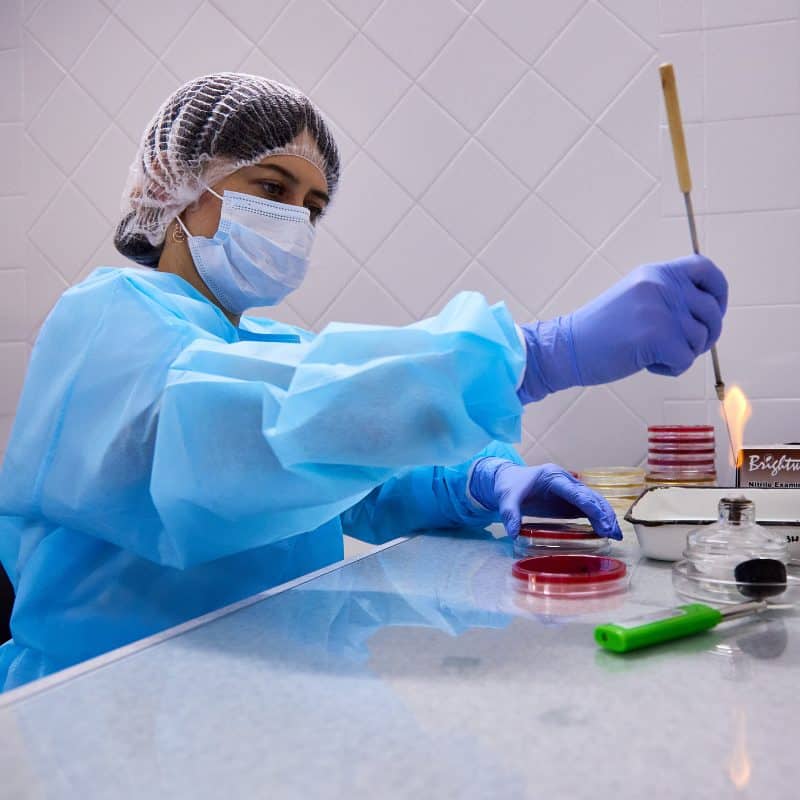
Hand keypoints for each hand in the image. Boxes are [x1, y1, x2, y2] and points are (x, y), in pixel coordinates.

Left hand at [469, 458, 621, 539]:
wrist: (506, 480)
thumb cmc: (508, 486)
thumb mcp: (506, 499)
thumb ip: (510, 514)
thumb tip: (513, 533)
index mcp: (552, 477)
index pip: (577, 493)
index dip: (591, 508)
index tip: (602, 524)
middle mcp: (565, 481)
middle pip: (590, 496)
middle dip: (604, 514)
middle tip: (613, 534)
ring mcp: (569, 489)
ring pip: (593, 501)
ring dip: (605, 516)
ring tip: (615, 535)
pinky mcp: (568, 499)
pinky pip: (587, 508)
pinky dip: (598, 518)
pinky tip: (605, 531)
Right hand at [517, 255, 727, 401]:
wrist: (566, 348)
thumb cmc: (598, 331)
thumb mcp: (634, 297)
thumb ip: (666, 296)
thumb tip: (707, 311)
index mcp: (655, 273)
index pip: (707, 269)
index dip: (719, 292)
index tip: (712, 312)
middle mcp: (661, 286)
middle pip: (711, 311)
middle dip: (705, 335)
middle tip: (681, 346)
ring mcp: (660, 311)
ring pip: (700, 339)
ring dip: (682, 354)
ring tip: (653, 354)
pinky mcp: (657, 337)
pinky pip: (686, 360)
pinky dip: (671, 369)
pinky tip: (648, 365)